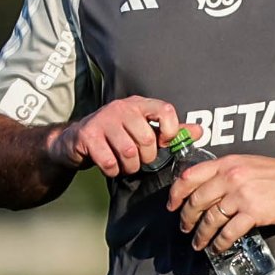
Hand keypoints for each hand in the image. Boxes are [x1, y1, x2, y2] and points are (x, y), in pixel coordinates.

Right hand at [46, 96, 201, 177]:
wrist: (75, 139)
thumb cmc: (116, 134)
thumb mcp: (144, 129)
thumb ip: (171, 131)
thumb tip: (199, 131)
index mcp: (139, 104)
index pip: (165, 110)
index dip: (170, 131)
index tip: (164, 144)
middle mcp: (121, 107)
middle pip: (147, 139)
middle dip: (146, 157)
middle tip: (139, 159)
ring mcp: (103, 120)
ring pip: (129, 152)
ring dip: (130, 166)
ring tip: (125, 164)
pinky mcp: (88, 135)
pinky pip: (109, 161)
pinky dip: (113, 170)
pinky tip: (110, 166)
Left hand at [166, 154, 274, 252]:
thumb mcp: (248, 163)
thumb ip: (226, 172)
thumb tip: (207, 189)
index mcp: (227, 163)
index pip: (190, 176)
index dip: (176, 193)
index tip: (172, 205)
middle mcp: (230, 177)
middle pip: (197, 201)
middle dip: (186, 218)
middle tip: (184, 227)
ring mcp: (241, 195)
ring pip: (210, 219)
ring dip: (201, 235)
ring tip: (199, 243)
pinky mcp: (253, 212)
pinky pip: (228, 232)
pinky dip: (219, 243)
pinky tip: (217, 247)